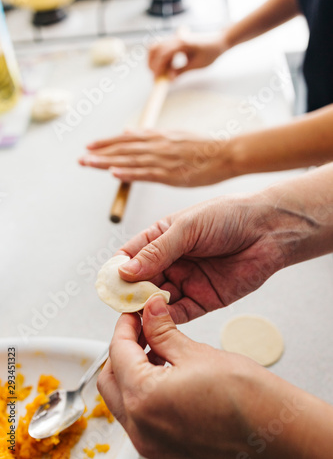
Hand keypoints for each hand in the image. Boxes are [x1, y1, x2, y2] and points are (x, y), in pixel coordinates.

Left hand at [79, 130, 234, 186]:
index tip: (90, 145)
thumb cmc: (203, 147)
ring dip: (106, 163)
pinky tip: (114, 174)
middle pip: (123, 149)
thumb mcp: (175, 135)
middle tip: (80, 158)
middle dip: (100, 153)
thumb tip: (130, 132)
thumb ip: (152, 135)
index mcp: (158, 137)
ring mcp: (163, 159)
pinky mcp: (171, 174)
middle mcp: (157, 145)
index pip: (127, 139)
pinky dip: (129, 173)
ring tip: (88, 163)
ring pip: (130, 161)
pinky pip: (146, 173)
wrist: (225, 153)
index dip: (106, 142)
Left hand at [98, 295, 329, 458]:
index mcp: (144, 400)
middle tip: (140, 327)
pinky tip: (164, 372)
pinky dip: (144, 391)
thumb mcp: (195, 353)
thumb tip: (150, 311)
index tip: (134, 312)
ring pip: (123, 399)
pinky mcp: (163, 451)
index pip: (118, 353)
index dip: (124, 326)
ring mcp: (151, 444)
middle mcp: (141, 429)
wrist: (274, 429)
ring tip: (155, 347)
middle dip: (122, 349)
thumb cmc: (244, 396)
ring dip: (132, 370)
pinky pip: (140, 416)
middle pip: (111, 379)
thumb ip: (163, 330)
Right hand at [113, 192, 312, 323]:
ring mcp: (187, 281)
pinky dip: (166, 318)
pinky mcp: (203, 299)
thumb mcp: (187, 228)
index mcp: (163, 238)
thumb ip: (157, 251)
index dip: (118, 269)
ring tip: (136, 312)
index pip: (131, 255)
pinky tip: (157, 319)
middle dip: (130, 292)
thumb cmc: (229, 216)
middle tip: (120, 302)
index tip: (108, 282)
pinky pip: (179, 313)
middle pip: (141, 281)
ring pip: (157, 300)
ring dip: (146, 307)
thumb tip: (124, 270)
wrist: (269, 230)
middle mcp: (172, 261)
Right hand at [149, 32, 227, 79]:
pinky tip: (164, 66)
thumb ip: (181, 71)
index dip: (157, 67)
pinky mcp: (175, 40)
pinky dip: (158, 56)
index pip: (163, 54)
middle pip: (155, 48)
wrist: (218, 41)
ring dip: (153, 59)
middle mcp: (176, 38)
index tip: (156, 78)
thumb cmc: (211, 52)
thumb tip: (169, 79)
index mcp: (182, 43)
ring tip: (158, 72)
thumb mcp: (197, 65)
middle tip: (155, 76)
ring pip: (156, 46)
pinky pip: (161, 46)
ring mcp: (175, 38)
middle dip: (152, 63)